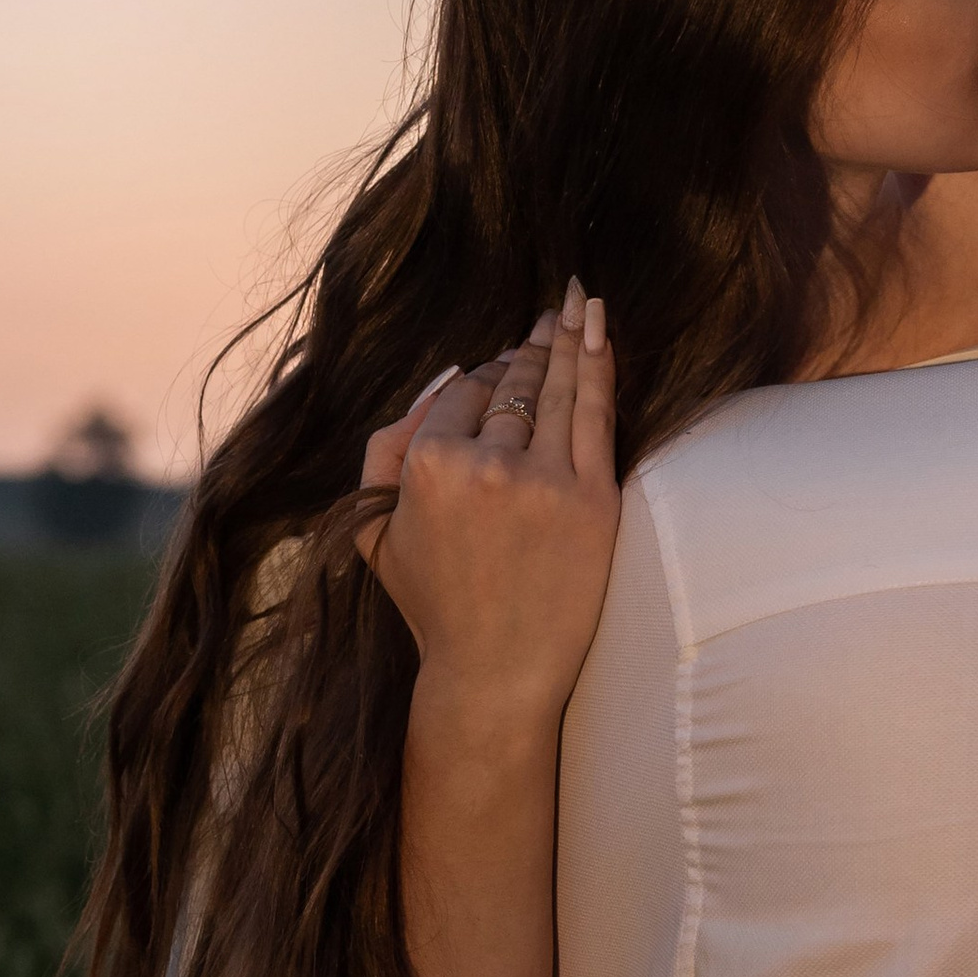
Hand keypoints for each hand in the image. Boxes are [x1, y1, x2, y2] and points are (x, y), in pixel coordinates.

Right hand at [356, 279, 621, 725]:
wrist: (496, 672)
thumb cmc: (434, 604)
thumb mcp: (376, 531)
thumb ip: (383, 453)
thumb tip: (440, 387)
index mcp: (427, 466)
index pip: (463, 392)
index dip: (483, 375)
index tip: (501, 363)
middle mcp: (486, 465)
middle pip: (512, 385)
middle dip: (530, 348)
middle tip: (551, 315)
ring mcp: (545, 481)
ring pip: (557, 389)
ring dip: (569, 338)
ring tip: (579, 304)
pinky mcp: (593, 500)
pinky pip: (597, 414)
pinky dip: (600, 365)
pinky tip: (601, 332)